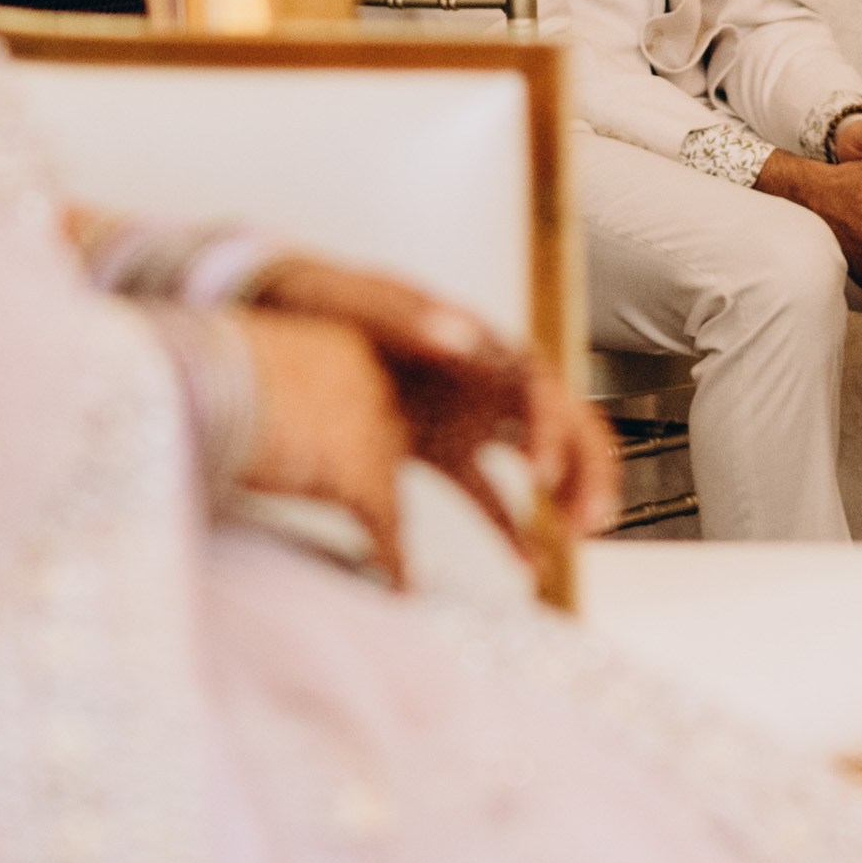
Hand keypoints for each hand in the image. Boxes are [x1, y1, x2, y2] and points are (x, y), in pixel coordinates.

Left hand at [250, 256, 610, 557]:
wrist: (276, 315)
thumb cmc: (322, 299)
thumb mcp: (357, 297)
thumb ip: (407, 313)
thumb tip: (463, 335)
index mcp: (472, 341)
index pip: (535, 380)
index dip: (548, 425)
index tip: (537, 470)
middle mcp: (482, 379)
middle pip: (562, 418)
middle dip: (585, 466)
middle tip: (585, 517)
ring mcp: (464, 415)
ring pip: (538, 457)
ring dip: (566, 495)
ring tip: (573, 540)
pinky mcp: (440, 447)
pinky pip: (489, 493)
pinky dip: (509, 531)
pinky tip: (524, 565)